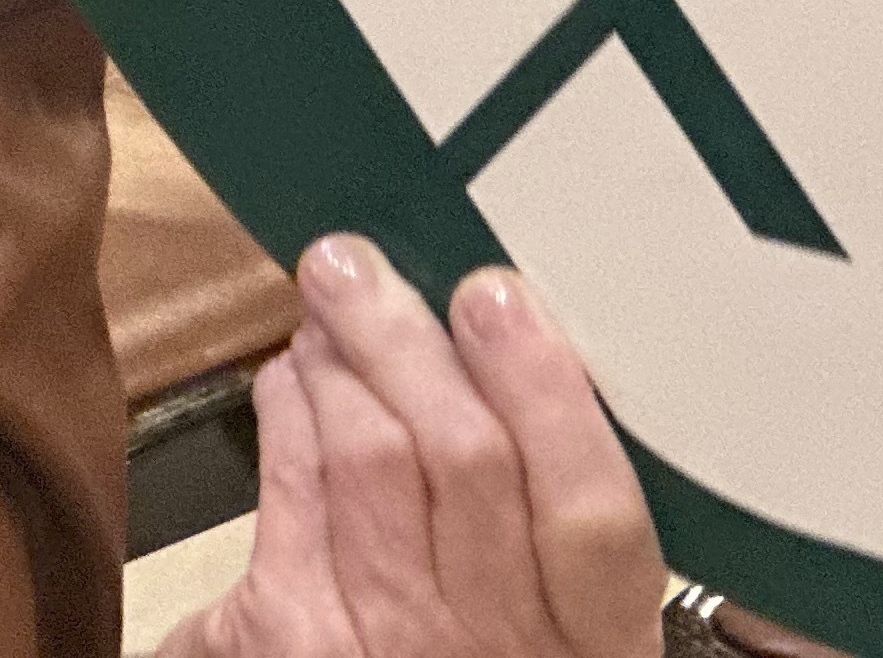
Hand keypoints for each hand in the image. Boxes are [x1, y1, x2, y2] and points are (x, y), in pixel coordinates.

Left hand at [168, 239, 665, 657]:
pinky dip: (287, 412)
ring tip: (331, 304)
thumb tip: (534, 364)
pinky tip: (291, 380)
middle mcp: (496, 642)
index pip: (594, 513)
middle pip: (462, 457)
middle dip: (403, 338)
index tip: (499, 295)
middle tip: (361, 263)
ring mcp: (391, 640)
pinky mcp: (293, 636)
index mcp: (591, 640)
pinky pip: (291, 489)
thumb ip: (568, 529)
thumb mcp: (565, 626)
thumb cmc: (485, 656)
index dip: (546, 391)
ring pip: (368, 456)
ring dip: (339, 359)